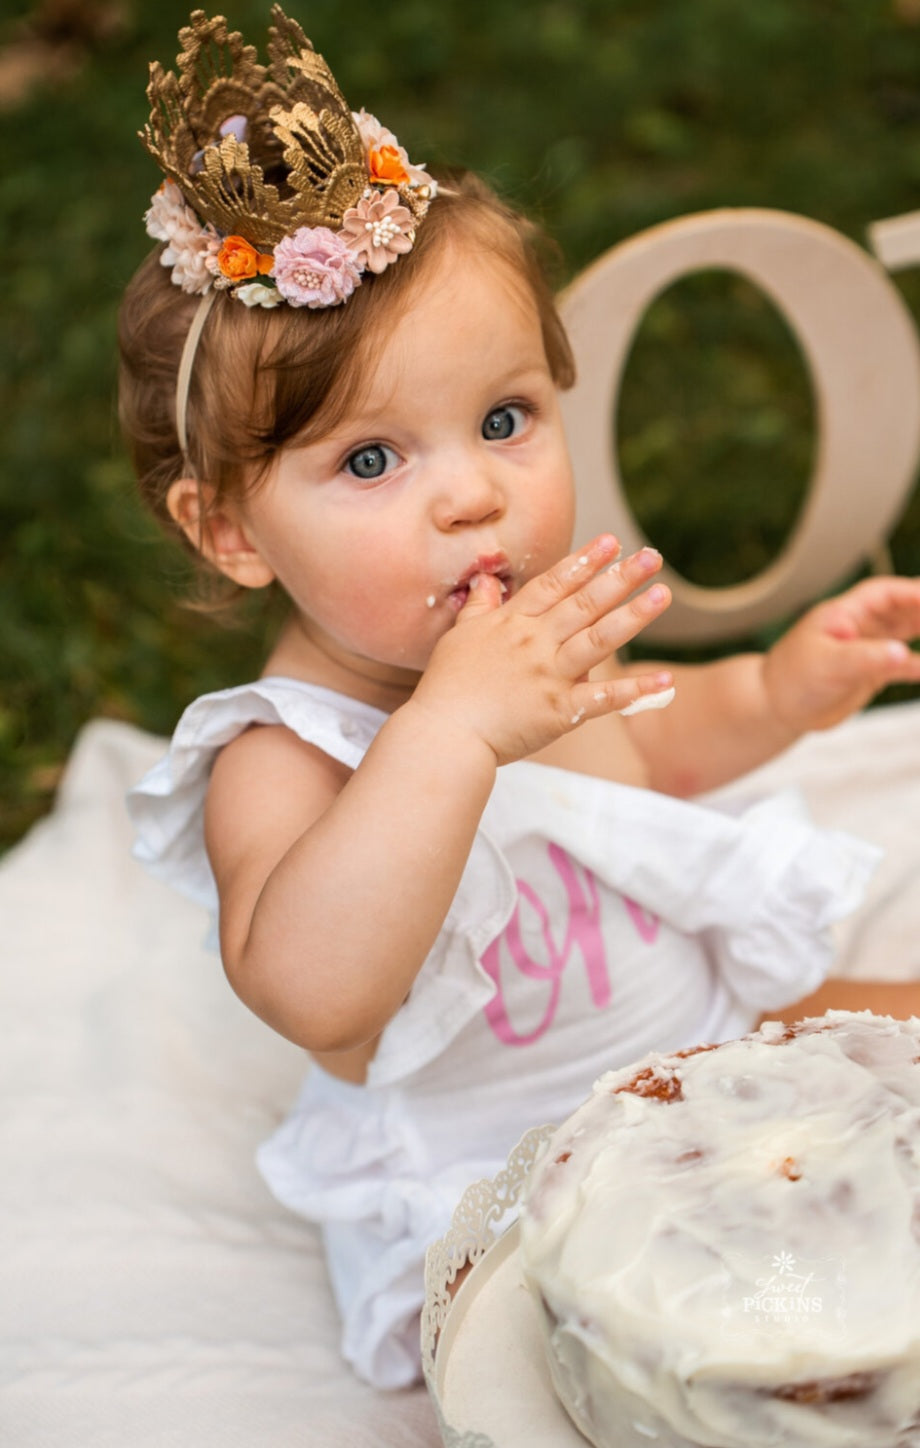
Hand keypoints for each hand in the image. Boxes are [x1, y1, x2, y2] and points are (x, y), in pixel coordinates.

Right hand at [411, 534, 672, 764]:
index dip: (584, 561)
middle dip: (620, 578)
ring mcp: (549, 675)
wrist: (443, 734)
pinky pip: (602, 698)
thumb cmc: (446, 688)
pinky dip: (635, 691)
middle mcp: (535, 643)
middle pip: (584, 604)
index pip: (554, 585)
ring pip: (598, 639)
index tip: (611, 542)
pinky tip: (664, 680)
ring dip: (633, 616)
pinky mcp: (559, 711)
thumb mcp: (458, 638)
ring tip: (662, 595)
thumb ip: (479, 608)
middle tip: (652, 557)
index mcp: (513, 624)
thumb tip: (487, 581)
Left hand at [762, 575, 919, 732]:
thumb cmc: (792, 677)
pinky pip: (908, 662)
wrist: (778, 707)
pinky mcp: (876, 671)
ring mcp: (871, 647)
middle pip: (908, 608)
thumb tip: (902, 654)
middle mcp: (863, 625)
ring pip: (911, 632)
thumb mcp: (827, 664)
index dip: (916, 594)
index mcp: (847, 612)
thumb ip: (865, 658)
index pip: (890, 594)